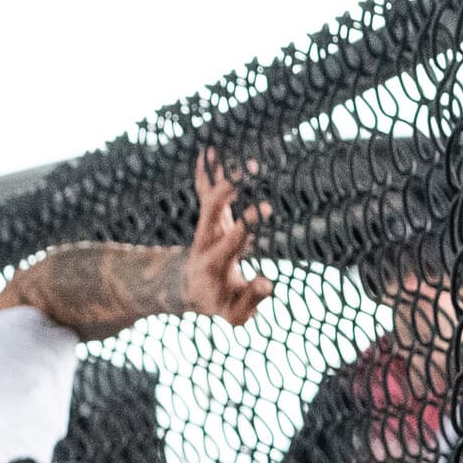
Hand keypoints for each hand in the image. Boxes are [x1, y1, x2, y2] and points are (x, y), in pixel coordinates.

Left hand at [185, 149, 273, 326]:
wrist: (193, 291)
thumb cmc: (222, 303)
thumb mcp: (237, 313)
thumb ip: (252, 299)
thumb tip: (269, 283)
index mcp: (216, 263)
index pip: (231, 241)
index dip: (246, 225)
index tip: (265, 207)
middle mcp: (206, 241)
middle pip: (212, 213)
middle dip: (227, 191)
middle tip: (250, 169)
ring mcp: (205, 228)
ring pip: (207, 198)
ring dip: (218, 174)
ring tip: (225, 149)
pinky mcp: (207, 219)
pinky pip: (204, 192)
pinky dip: (205, 172)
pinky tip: (209, 150)